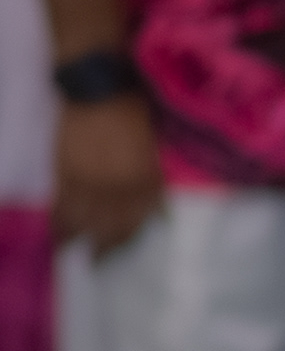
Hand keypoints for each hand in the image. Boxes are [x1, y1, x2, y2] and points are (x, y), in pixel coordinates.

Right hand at [54, 91, 163, 253]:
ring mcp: (93, 184)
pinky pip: (63, 209)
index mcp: (147, 182)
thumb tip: (159, 214)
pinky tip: (59, 237)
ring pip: (86, 224)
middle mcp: (122, 189)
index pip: (138, 223)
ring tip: (74, 253)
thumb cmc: (133, 111)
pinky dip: (61, 225)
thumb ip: (153, 183)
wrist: (100, 90)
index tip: (119, 249)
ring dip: (82, 241)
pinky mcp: (66, 175)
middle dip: (104, 248)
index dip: (127, 240)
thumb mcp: (153, 151)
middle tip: (96, 261)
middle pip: (112, 229)